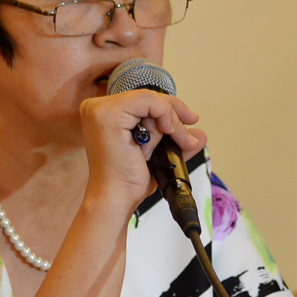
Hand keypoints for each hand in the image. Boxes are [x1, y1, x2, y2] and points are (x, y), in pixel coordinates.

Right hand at [80, 89, 206, 209]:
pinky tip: (166, 132)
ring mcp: (99, 109)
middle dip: (175, 116)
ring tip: (175, 142)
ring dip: (170, 121)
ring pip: (150, 98)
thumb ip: (176, 141)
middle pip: (147, 97)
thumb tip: (199, 135)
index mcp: (104, 113)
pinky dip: (164, 115)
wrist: (116, 198)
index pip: (142, 101)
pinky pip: (147, 100)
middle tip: (188, 136)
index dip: (169, 109)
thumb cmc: (128, 180)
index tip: (189, 121)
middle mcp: (97, 108)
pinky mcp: (107, 114)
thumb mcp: (156, 153)